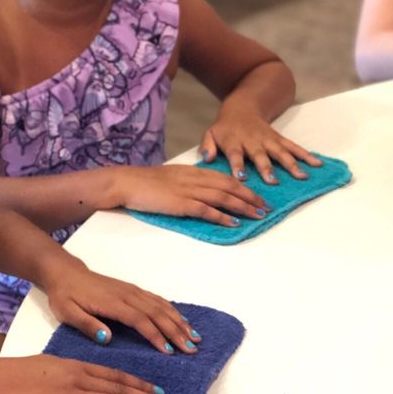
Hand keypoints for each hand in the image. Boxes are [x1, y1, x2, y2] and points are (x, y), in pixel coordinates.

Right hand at [0, 354, 177, 393]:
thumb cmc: (20, 373)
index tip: (159, 391)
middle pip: (120, 388)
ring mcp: (68, 393)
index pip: (116, 375)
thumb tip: (91, 381)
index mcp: (77, 365)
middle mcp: (77, 377)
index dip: (140, 384)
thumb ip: (74, 373)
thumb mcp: (52, 365)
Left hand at [42, 258, 200, 355]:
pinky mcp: (132, 289)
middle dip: (175, 331)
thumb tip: (107, 337)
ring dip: (178, 321)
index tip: (169, 351)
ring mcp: (131, 291)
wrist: (65, 273)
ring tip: (194, 338)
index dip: (155, 335)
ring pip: (160, 305)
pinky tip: (182, 320)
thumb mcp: (67, 312)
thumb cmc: (65, 296)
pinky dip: (172, 310)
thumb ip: (86, 324)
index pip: (138, 320)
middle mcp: (126, 295)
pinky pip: (156, 299)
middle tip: (191, 349)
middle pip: (156, 313)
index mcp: (111, 303)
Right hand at [118, 164, 266, 225]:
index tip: (256, 195)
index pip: (224, 177)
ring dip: (243, 206)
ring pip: (223, 197)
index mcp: (192, 171)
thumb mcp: (170, 177)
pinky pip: (207, 210)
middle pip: (229, 186)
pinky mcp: (181, 203)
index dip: (243, 187)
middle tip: (266, 207)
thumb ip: (187, 182)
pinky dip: (223, 216)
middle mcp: (194, 178)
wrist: (126, 183)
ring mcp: (188, 190)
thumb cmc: (144, 182)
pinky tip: (234, 223)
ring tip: (258, 215)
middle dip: (250, 197)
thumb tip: (201, 192)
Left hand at [200, 104, 322, 184]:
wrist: (242, 108)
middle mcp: (252, 140)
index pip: (235, 154)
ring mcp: (268, 139)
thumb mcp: (210, 133)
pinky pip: (293, 146)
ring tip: (302, 176)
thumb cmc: (225, 127)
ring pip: (281, 151)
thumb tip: (206, 158)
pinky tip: (317, 164)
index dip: (238, 165)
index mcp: (234, 141)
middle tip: (273, 181)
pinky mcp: (279, 138)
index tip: (241, 177)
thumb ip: (207, 146)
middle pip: (260, 154)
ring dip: (291, 163)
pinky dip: (306, 154)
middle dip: (266, 167)